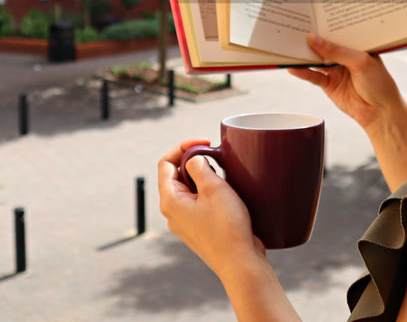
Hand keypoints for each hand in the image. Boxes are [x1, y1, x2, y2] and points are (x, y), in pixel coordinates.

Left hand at [157, 139, 264, 277]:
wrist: (240, 263)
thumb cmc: (227, 227)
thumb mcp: (213, 188)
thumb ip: (199, 167)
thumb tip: (194, 159)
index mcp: (170, 200)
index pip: (166, 163)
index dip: (183, 147)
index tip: (205, 143)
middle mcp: (173, 212)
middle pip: (178, 175)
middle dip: (197, 161)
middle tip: (218, 158)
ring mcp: (186, 222)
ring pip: (191, 189)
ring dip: (206, 177)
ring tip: (226, 176)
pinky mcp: (201, 229)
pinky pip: (201, 203)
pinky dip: (212, 192)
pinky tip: (230, 194)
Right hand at [287, 34, 404, 131]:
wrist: (380, 112)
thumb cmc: (379, 83)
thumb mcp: (360, 61)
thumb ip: (336, 51)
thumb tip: (313, 39)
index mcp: (356, 45)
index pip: (338, 32)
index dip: (325, 25)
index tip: (309, 16)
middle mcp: (345, 56)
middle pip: (324, 45)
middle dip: (310, 38)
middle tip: (293, 28)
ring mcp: (336, 70)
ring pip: (316, 60)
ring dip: (303, 55)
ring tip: (288, 46)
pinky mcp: (329, 84)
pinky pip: (313, 76)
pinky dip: (302, 72)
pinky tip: (292, 68)